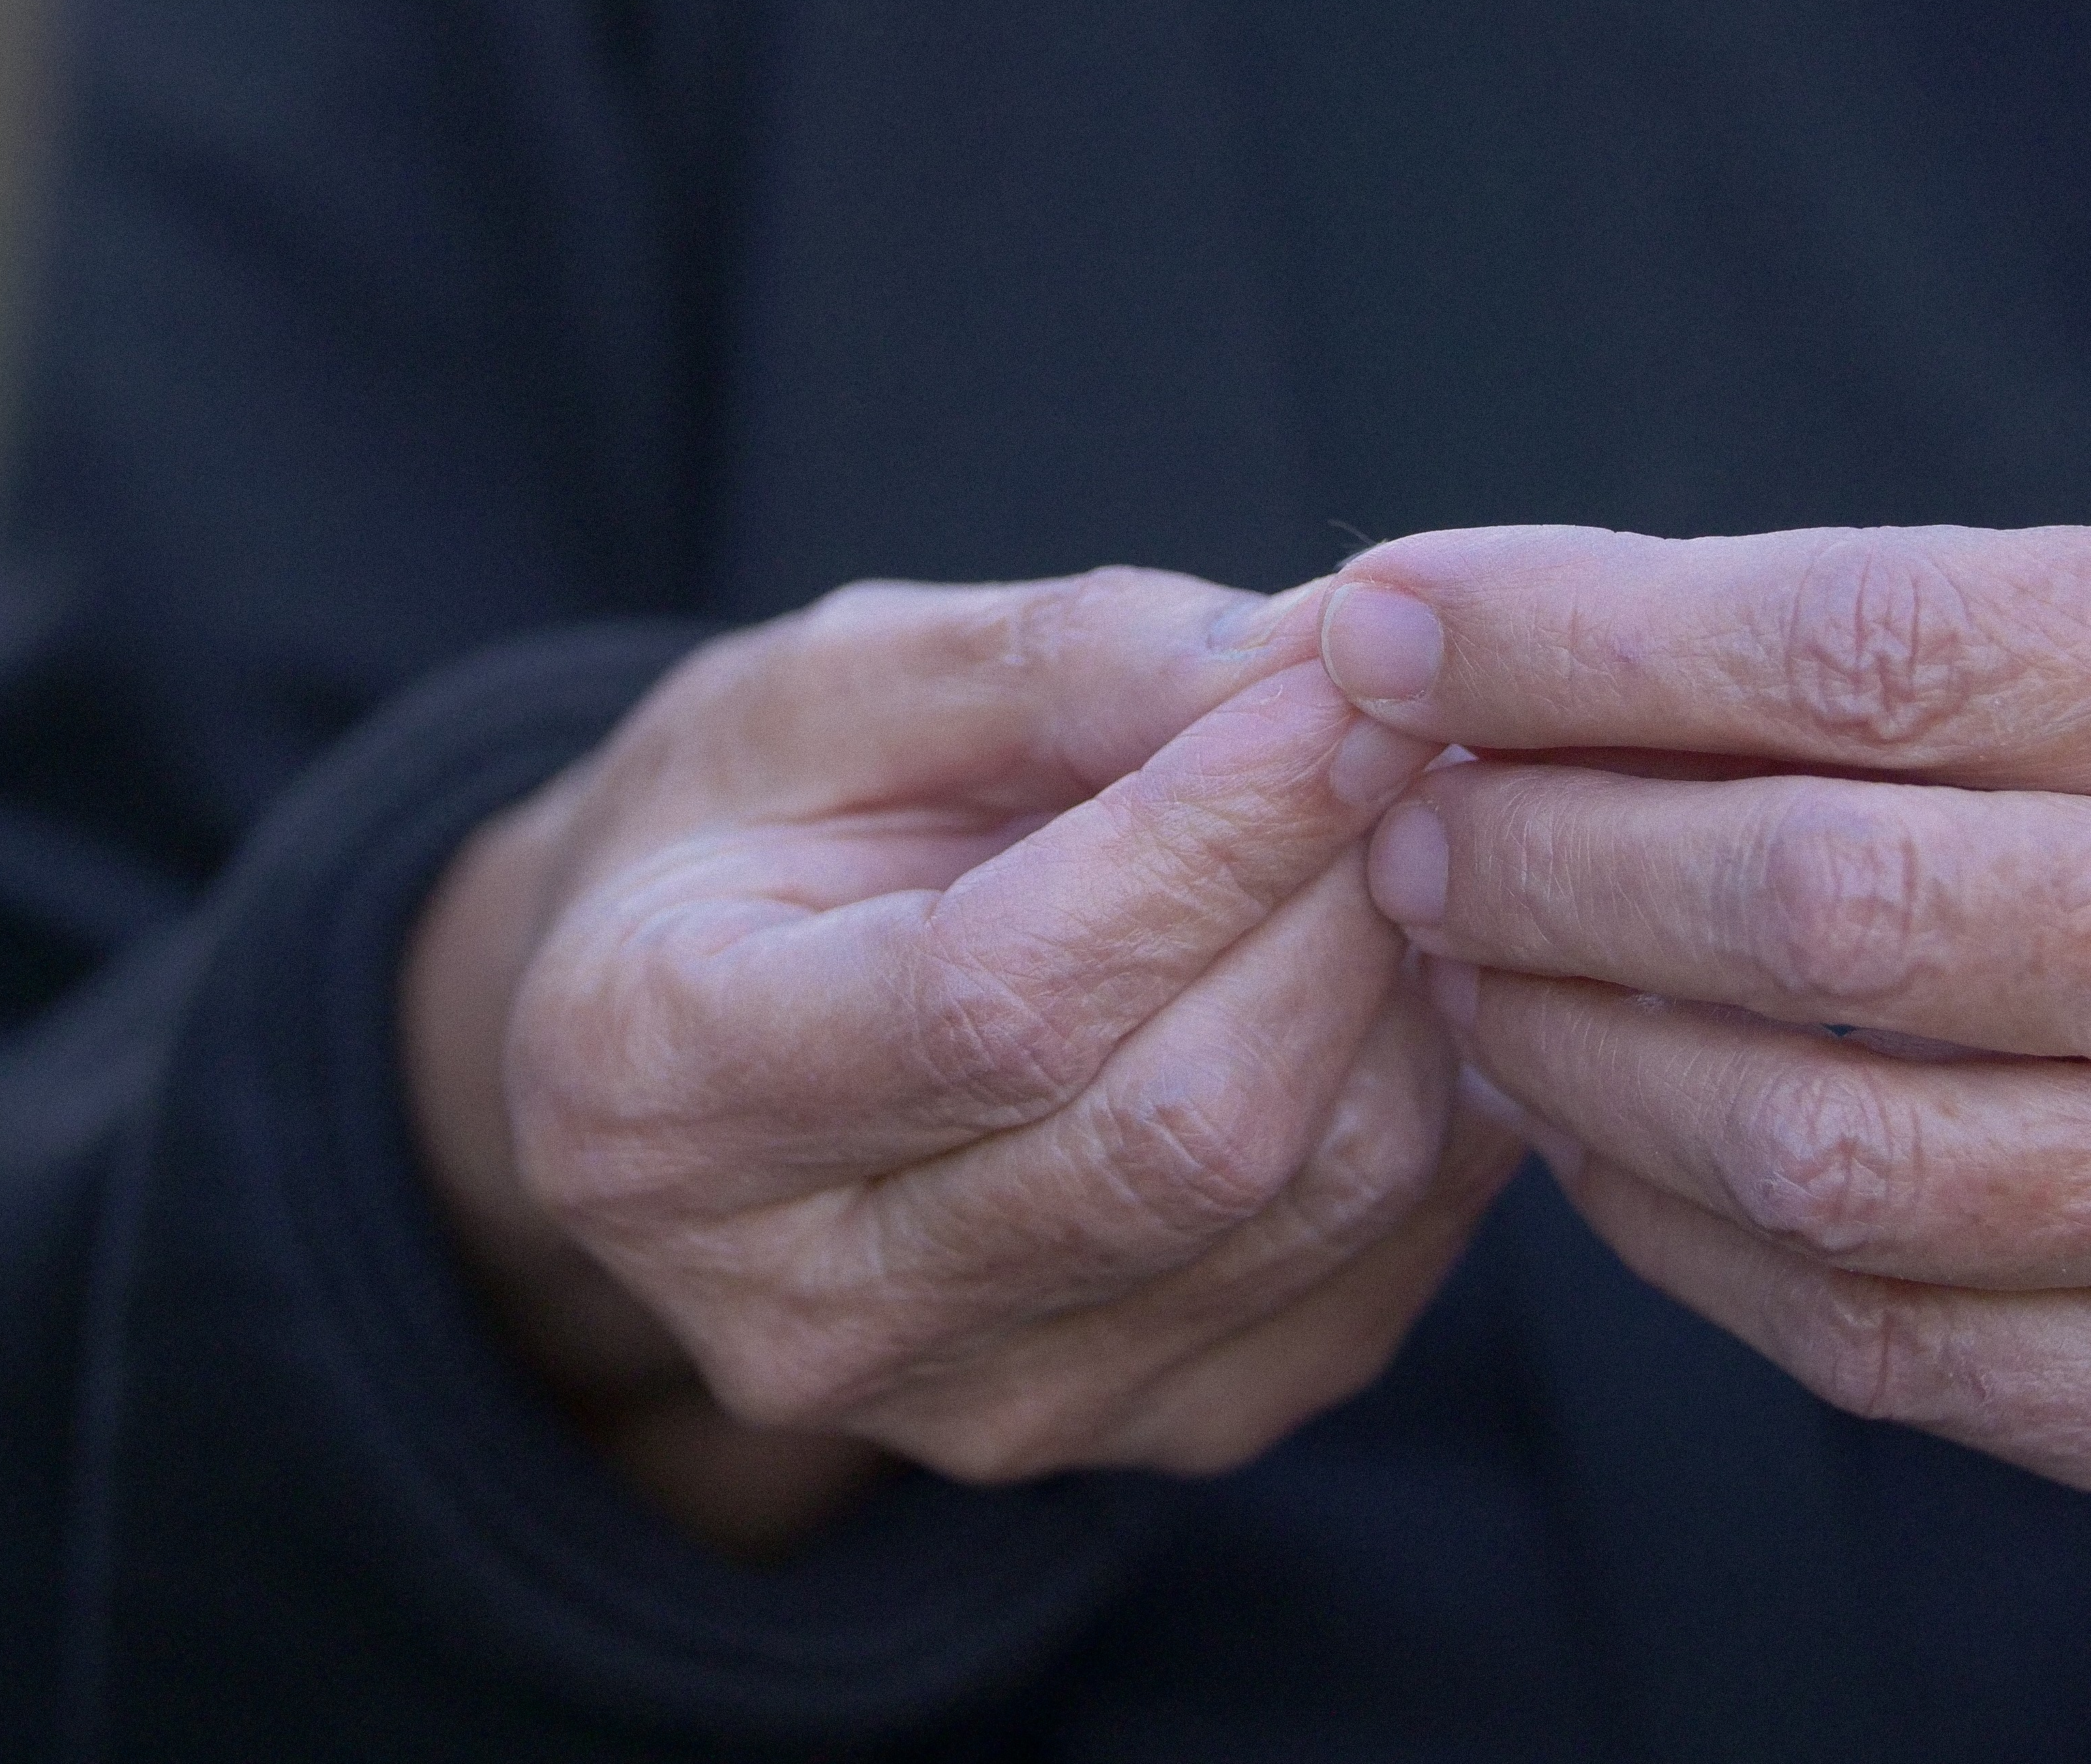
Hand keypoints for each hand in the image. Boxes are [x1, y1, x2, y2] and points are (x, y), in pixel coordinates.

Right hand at [405, 567, 1524, 1556]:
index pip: (1004, 997)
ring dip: (1410, 993)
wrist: (687, 1060)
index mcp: (655, 1087)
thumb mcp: (836, 683)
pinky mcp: (1154, 1431)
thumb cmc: (753, 833)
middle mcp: (804, 1304)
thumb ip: (1066, 660)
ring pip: (1312, 1202)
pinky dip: (1435, 1100)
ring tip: (1405, 842)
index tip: (1352, 693)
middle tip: (1410, 744)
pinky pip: (1380, 1268)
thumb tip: (1315, 660)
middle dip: (1339, 903)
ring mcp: (987, 1403)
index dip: (1215, 835)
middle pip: (1182, 1127)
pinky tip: (1400, 976)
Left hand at [1320, 521, 2090, 1525]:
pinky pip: (1879, 1344)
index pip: (1867, 648)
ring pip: (1821, 1153)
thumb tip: (1512, 651)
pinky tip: (1596, 1135)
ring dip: (1573, 1054)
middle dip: (1539, 855)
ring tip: (1465, 964)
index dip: (1578, 637)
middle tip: (1403, 817)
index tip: (1401, 616)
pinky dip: (1679, 1237)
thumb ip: (1911, 631)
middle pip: (1821, 908)